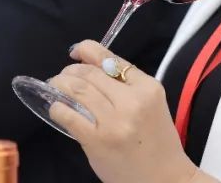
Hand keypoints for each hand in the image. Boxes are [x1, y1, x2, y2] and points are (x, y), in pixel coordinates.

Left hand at [48, 40, 202, 182]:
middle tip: (62, 76)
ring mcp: (114, 122)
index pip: (112, 60)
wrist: (165, 178)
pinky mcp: (98, 141)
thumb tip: (90, 66)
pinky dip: (58, 108)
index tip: (76, 51)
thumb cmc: (157, 141)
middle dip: (71, 71)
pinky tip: (56, 107)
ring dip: (60, 85)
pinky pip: (69, 116)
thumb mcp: (151, 104)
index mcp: (148, 88)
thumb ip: (127, 86)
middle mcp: (132, 101)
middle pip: (91, 74)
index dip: (88, 50)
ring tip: (55, 87)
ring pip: (78, 90)